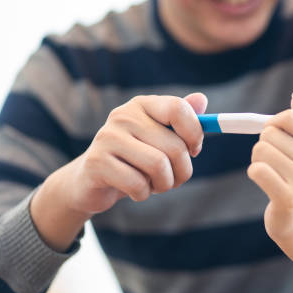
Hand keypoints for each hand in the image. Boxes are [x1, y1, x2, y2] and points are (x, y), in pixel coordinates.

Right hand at [53, 93, 206, 215]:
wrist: (90, 181)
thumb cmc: (134, 158)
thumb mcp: (159, 137)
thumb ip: (181, 119)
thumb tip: (202, 99)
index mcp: (142, 105)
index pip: (178, 109)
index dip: (195, 134)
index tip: (194, 150)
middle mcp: (123, 116)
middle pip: (175, 146)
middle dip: (182, 171)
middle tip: (174, 179)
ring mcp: (107, 137)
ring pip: (158, 166)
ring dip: (164, 184)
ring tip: (155, 185)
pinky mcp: (97, 162)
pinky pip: (138, 184)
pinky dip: (143, 194)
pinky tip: (135, 190)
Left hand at [247, 92, 292, 241]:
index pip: (290, 118)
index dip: (274, 123)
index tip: (273, 134)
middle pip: (270, 133)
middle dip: (264, 144)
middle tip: (273, 160)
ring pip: (260, 150)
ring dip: (257, 159)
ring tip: (269, 171)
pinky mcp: (287, 199)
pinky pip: (257, 170)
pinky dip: (254, 173)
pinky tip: (264, 181)